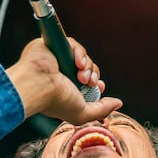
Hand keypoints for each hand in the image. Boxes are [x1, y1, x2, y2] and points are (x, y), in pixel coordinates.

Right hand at [5, 37, 122, 123]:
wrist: (38, 85)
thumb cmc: (55, 101)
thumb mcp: (83, 113)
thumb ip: (102, 109)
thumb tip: (118, 103)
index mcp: (66, 88)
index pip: (87, 82)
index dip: (96, 82)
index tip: (98, 85)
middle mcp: (62, 74)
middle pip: (88, 68)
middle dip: (93, 75)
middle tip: (89, 82)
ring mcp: (58, 59)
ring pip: (82, 57)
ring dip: (88, 66)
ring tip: (82, 76)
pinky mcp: (54, 45)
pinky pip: (74, 44)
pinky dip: (80, 53)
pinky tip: (77, 62)